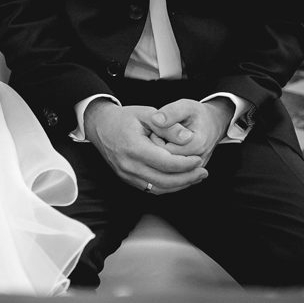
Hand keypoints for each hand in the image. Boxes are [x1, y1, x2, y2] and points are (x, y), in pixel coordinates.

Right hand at [85, 100, 207, 194]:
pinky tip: (179, 180)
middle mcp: (129, 165)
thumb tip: (189, 138)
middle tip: (203, 172)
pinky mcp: (127, 179)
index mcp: (134, 148)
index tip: (199, 159)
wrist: (100, 126)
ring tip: (195, 178)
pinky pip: (150, 189)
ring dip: (179, 186)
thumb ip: (169, 126)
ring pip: (158, 188)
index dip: (185, 164)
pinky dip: (167, 187)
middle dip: (187, 178)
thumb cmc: (124, 118)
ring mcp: (126, 174)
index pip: (166, 163)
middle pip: (164, 180)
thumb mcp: (147, 114)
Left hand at [149, 98, 234, 166]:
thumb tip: (155, 120)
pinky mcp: (191, 173)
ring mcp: (195, 169)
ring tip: (166, 139)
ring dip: (162, 153)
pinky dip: (167, 159)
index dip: (157, 136)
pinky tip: (170, 147)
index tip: (159, 126)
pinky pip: (172, 170)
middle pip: (165, 159)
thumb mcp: (185, 106)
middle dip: (158, 145)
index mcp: (196, 145)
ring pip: (167, 167)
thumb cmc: (197, 114)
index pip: (164, 148)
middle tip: (161, 132)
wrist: (213, 124)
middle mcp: (197, 161)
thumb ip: (171, 112)